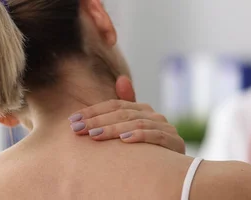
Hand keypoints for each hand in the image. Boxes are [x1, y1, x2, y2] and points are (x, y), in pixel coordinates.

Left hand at [68, 76, 185, 153]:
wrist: (177, 169)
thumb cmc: (149, 150)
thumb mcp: (134, 129)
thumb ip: (125, 108)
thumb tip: (122, 79)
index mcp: (143, 110)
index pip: (115, 105)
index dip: (93, 111)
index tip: (73, 120)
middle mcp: (154, 116)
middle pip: (123, 114)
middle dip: (98, 120)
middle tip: (78, 129)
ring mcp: (166, 128)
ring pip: (137, 124)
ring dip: (113, 129)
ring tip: (95, 135)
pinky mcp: (174, 142)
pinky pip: (156, 136)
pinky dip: (140, 136)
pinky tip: (124, 140)